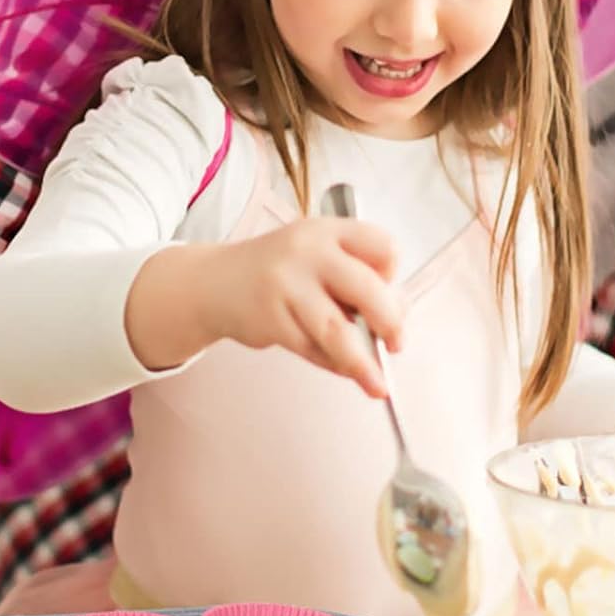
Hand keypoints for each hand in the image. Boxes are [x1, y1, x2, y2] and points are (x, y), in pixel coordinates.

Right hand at [213, 218, 404, 397]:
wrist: (215, 282)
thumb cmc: (281, 272)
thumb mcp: (319, 259)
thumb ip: (356, 280)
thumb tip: (398, 319)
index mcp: (329, 230)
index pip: (381, 246)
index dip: (392, 272)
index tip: (388, 290)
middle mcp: (308, 251)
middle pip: (367, 290)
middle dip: (390, 323)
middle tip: (397, 344)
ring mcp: (286, 284)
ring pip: (337, 331)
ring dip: (363, 362)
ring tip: (378, 385)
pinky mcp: (270, 318)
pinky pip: (312, 349)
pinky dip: (333, 364)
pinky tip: (342, 369)